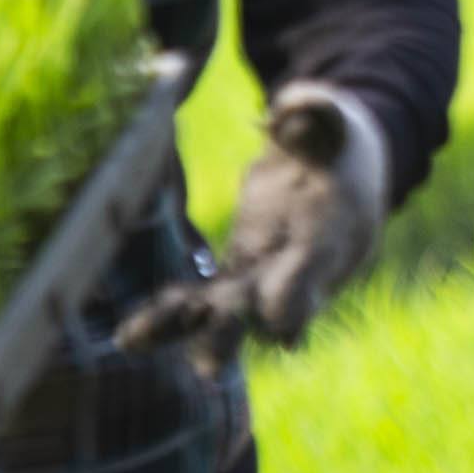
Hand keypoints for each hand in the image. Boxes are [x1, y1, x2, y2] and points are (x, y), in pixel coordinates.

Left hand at [118, 89, 387, 368]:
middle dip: (231, 335)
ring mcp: (263, 276)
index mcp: (328, 239)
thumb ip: (319, 114)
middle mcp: (295, 271)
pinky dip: (168, 314)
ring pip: (221, 313)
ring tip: (133, 339)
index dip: (295, 300)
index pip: (310, 277)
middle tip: (206, 367)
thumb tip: (294, 105)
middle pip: (261, 312)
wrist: (344, 169)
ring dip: (180, 327)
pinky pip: (202, 298)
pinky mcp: (238, 271)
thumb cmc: (340, 141)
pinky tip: (129, 335)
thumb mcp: (337, 121)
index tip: (278, 327)